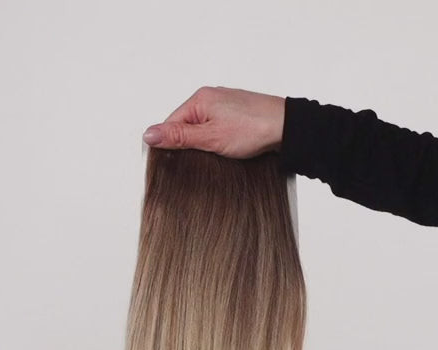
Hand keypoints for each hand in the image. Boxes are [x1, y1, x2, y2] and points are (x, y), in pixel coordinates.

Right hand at [142, 86, 284, 158]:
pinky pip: (217, 129)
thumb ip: (178, 137)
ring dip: (205, 145)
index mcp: (199, 99)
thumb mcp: (210, 137)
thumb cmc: (253, 128)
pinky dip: (218, 141)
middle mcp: (210, 98)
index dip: (170, 145)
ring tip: (216, 155)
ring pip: (202, 129)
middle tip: (199, 160)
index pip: (171, 124)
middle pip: (186, 126)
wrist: (288, 128)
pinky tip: (227, 150)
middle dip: (189, 145)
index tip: (173, 163)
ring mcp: (225, 106)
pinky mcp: (237, 115)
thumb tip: (148, 134)